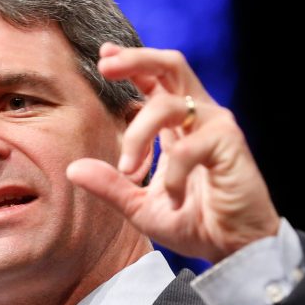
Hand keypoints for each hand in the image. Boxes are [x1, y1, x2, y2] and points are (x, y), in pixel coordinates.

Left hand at [66, 43, 279, 262]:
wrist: (232, 248)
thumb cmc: (193, 223)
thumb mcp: (140, 207)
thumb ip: (110, 186)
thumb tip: (72, 169)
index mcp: (178, 125)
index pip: (155, 81)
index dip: (131, 64)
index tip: (103, 57)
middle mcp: (197, 117)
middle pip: (171, 66)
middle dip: (136, 59)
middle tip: (105, 66)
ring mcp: (215, 126)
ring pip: (169, 103)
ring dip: (138, 133)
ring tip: (128, 169)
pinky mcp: (229, 143)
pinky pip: (187, 148)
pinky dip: (172, 175)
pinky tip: (172, 199)